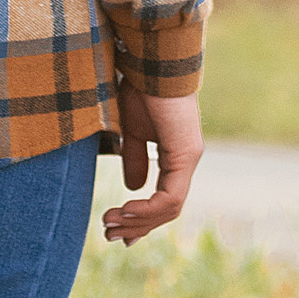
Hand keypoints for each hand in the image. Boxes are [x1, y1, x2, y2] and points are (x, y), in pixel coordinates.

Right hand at [101, 84, 202, 246]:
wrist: (150, 63)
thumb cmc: (141, 88)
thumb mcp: (131, 130)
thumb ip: (134, 157)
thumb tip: (133, 187)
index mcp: (176, 155)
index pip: (164, 198)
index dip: (141, 217)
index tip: (115, 226)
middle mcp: (186, 160)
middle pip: (167, 210)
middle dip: (137, 226)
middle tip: (109, 235)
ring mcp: (189, 158)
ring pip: (169, 208)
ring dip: (138, 220)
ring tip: (110, 224)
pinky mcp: (186, 155)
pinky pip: (170, 196)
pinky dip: (148, 209)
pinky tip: (126, 209)